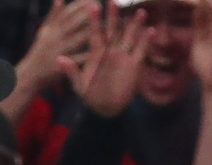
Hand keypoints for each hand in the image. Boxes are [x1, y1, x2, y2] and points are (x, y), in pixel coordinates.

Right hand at [17, 0, 95, 92]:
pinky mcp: (61, 66)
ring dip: (89, 31)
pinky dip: (87, 55)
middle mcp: (55, 37)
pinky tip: (99, 51)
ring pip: (76, 39)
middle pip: (73, 22)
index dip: (79, 4)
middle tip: (100, 4)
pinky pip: (77, 60)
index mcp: (52, 28)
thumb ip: (53, 16)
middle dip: (86, 13)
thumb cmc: (40, 52)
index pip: (67, 12)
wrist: (30, 75)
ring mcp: (58, 51)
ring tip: (105, 24)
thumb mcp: (44, 32)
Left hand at [74, 2, 150, 118]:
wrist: (106, 107)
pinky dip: (146, 41)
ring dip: (134, 24)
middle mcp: (110, 50)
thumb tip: (60, 59)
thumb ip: (72, 72)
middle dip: (114, 16)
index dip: (94, 21)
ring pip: (129, 36)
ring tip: (140, 11)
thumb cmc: (91, 95)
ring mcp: (123, 56)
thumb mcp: (79, 85)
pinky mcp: (133, 65)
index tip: (93, 6)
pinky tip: (151, 31)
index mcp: (96, 52)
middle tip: (114, 1)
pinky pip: (141, 51)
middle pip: (112, 29)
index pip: (95, 33)